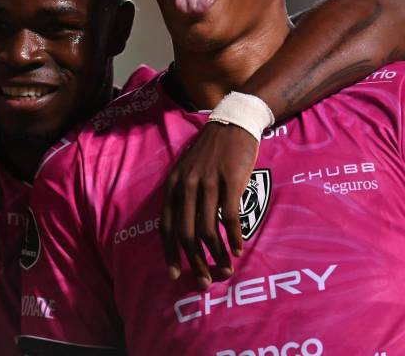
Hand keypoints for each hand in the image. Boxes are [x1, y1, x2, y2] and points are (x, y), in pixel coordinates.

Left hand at [161, 122, 258, 288]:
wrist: (232, 124)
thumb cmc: (210, 151)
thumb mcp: (187, 169)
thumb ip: (182, 195)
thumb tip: (182, 229)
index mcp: (174, 184)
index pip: (166, 225)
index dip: (170, 253)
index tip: (176, 274)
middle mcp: (187, 185)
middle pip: (186, 232)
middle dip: (195, 261)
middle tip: (204, 281)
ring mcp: (209, 183)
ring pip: (209, 229)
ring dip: (217, 255)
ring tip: (226, 269)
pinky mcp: (231, 181)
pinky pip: (231, 218)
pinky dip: (234, 238)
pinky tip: (238, 249)